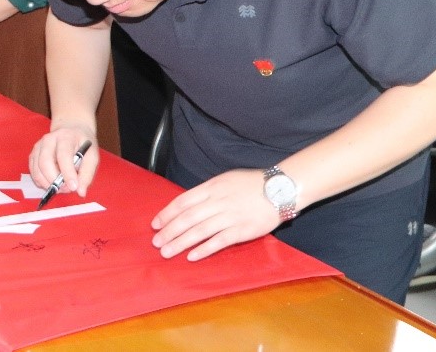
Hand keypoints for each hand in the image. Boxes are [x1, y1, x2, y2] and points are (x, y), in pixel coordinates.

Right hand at [29, 123, 97, 195]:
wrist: (71, 130)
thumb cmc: (82, 144)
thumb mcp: (92, 156)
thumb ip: (87, 174)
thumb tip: (81, 192)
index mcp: (66, 136)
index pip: (63, 155)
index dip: (68, 173)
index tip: (73, 187)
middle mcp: (49, 139)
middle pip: (45, 162)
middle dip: (54, 181)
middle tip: (67, 190)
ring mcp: (39, 146)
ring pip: (37, 169)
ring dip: (48, 183)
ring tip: (61, 188)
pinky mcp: (33, 154)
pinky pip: (33, 172)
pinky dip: (41, 182)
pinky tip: (52, 183)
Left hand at [150, 169, 281, 261]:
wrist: (280, 188)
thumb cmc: (251, 184)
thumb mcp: (224, 180)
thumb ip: (206, 192)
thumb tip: (187, 205)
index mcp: (212, 187)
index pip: (183, 201)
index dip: (167, 213)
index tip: (155, 224)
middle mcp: (218, 201)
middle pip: (188, 218)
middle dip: (169, 231)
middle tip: (156, 242)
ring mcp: (230, 216)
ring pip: (200, 230)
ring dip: (181, 242)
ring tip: (167, 252)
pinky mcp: (242, 230)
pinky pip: (219, 241)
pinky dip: (204, 249)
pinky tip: (191, 256)